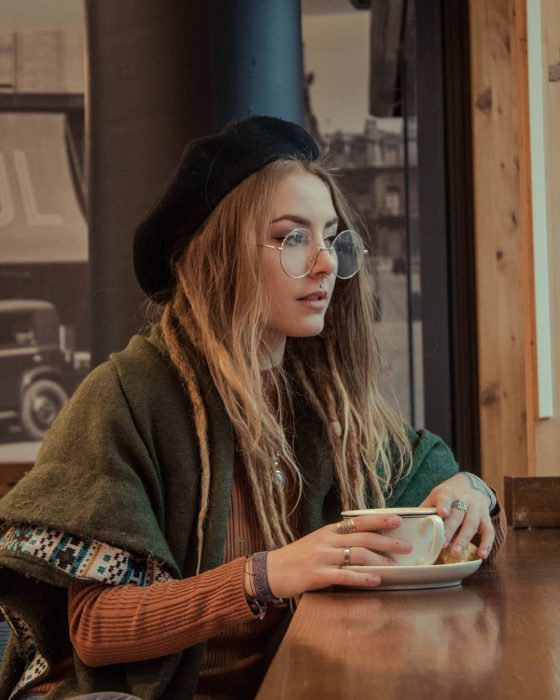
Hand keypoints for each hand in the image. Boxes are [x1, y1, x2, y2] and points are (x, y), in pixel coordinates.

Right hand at [262, 514, 412, 598]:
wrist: (271, 570)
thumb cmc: (296, 557)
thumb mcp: (317, 542)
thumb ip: (337, 540)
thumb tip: (363, 541)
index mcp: (328, 531)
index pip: (358, 522)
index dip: (379, 520)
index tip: (397, 520)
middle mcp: (327, 540)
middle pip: (363, 538)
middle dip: (387, 541)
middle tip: (407, 547)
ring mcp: (323, 557)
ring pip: (357, 555)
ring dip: (379, 560)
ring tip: (395, 566)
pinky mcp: (318, 575)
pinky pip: (345, 575)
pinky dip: (363, 577)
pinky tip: (376, 580)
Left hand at [419, 473, 494, 559]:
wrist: (471, 484)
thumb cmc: (448, 495)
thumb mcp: (436, 496)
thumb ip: (426, 509)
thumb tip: (410, 526)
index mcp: (448, 492)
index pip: (445, 496)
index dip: (443, 504)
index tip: (442, 513)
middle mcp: (464, 499)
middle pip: (458, 514)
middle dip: (450, 530)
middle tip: (442, 545)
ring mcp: (477, 508)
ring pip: (472, 523)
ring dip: (465, 539)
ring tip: (457, 554)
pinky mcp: (486, 517)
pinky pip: (489, 530)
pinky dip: (487, 543)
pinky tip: (482, 555)